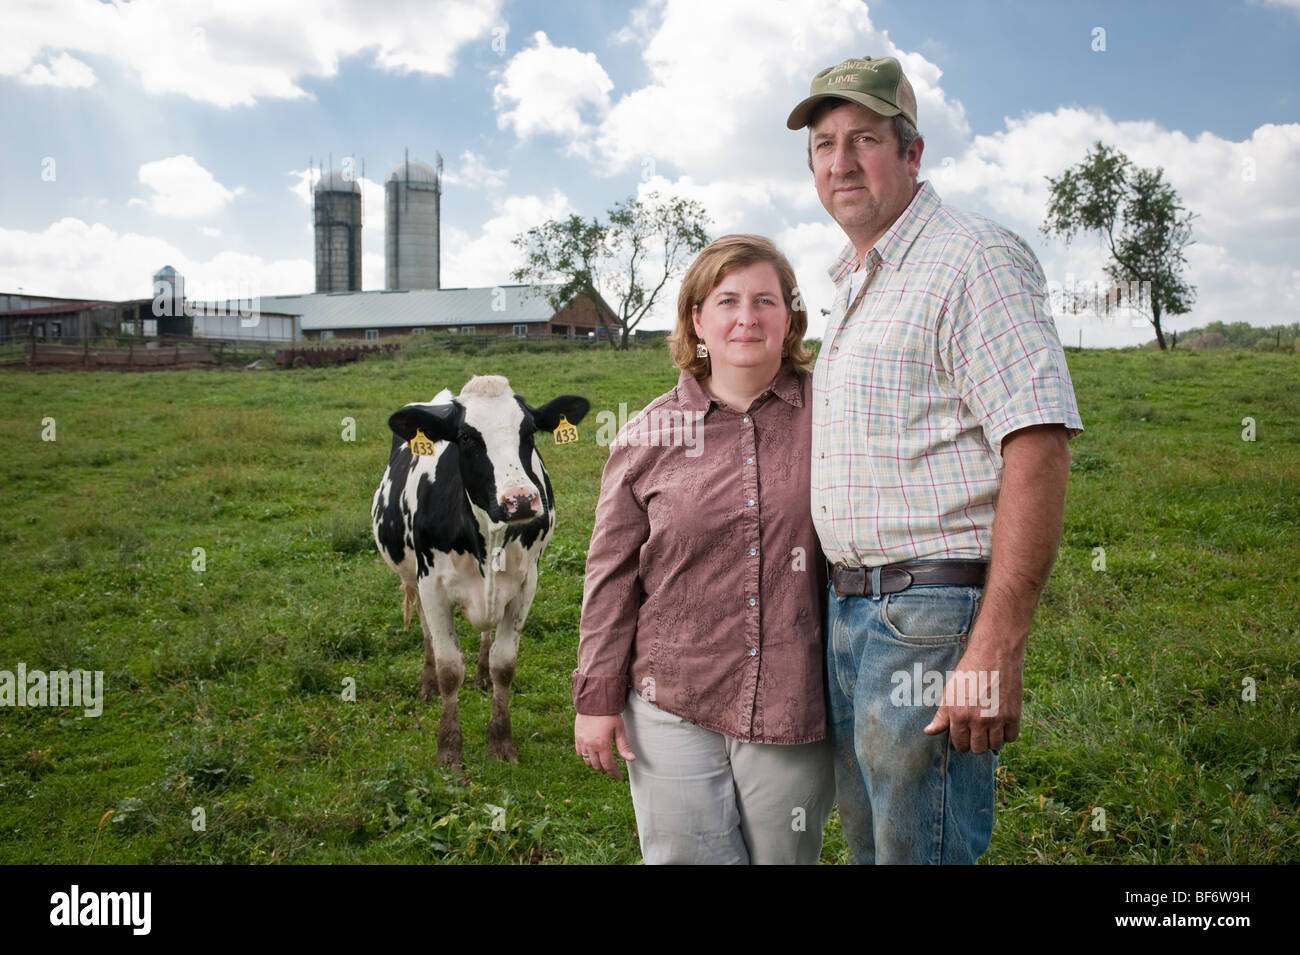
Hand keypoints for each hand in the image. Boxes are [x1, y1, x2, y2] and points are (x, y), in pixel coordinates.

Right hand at [574, 713, 635, 779]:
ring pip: (588, 761)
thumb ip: (624, 746)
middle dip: (606, 768)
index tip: (619, 777)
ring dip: (595, 763)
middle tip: (613, 766)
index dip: (614, 773)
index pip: (608, 765)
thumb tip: (632, 760)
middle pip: (597, 765)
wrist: (594, 700)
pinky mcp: (577, 736)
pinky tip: (592, 752)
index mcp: (602, 744)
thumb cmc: (610, 714)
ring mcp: (582, 741)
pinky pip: (580, 752)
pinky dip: (586, 755)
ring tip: (602, 760)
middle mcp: (590, 745)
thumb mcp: (619, 729)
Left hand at [923, 632, 1023, 753]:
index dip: (962, 742)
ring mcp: (997, 719)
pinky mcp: (1014, 715)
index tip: (965, 735)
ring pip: (994, 745)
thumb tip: (928, 732)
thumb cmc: (969, 671)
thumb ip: (941, 715)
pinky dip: (1007, 734)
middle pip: (978, 749)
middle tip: (977, 732)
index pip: (960, 744)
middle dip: (976, 743)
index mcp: (958, 715)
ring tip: (989, 728)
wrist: (994, 653)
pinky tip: (1001, 723)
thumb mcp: (950, 691)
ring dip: (991, 739)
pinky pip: (1011, 737)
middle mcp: (977, 720)